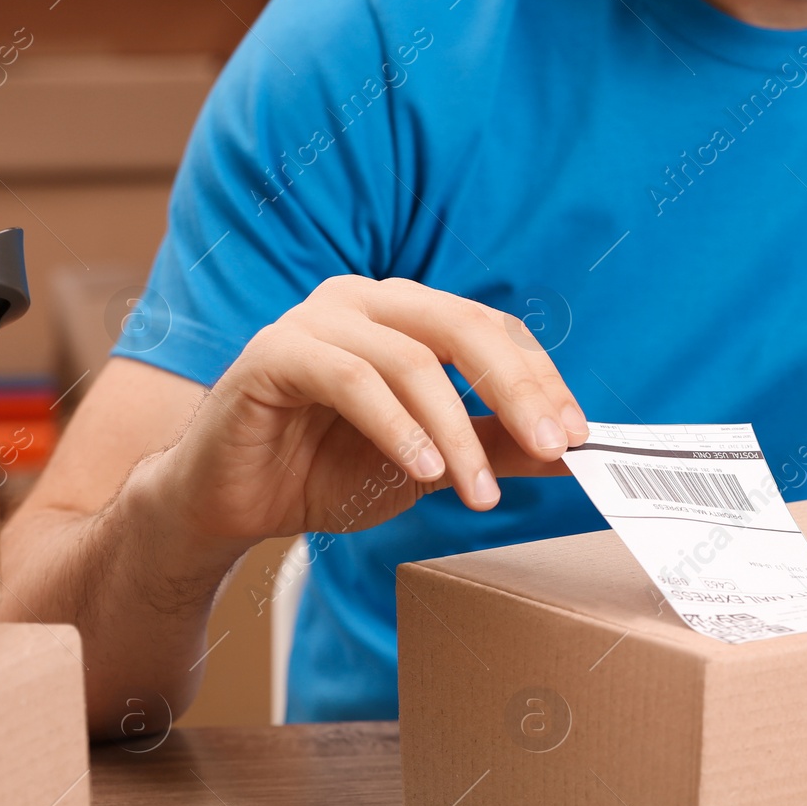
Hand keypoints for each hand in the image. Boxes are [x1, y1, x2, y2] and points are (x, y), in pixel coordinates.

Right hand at [157, 276, 587, 546]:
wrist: (228, 503)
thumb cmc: (323, 471)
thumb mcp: (430, 463)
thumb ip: (495, 449)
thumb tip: (571, 451)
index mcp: (406, 315)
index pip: (493, 329)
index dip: (541, 379)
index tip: (579, 438)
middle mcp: (365, 302)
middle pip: (465, 328)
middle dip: (519, 391)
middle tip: (555, 448)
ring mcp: (316, 321)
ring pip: (413, 360)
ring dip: (456, 431)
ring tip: (478, 491)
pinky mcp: (273, 354)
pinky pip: (352, 380)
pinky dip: (397, 427)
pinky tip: (423, 471)